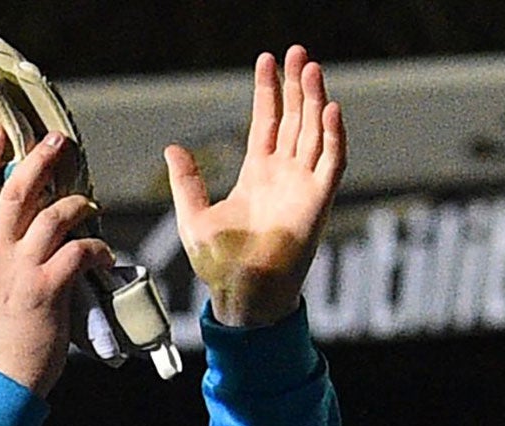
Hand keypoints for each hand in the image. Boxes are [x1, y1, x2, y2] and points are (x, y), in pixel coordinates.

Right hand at [0, 124, 112, 395]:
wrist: (1, 376)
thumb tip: (22, 225)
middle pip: (16, 191)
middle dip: (39, 161)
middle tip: (58, 142)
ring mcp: (20, 270)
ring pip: (53, 216)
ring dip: (78, 204)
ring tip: (90, 205)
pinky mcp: (46, 289)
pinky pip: (79, 251)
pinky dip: (97, 248)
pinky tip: (105, 255)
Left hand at [167, 45, 345, 326]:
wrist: (242, 294)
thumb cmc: (219, 265)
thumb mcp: (193, 217)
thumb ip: (187, 181)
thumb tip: (172, 149)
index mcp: (257, 175)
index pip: (266, 122)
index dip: (267, 91)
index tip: (267, 61)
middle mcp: (283, 176)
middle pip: (294, 119)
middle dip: (296, 85)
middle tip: (297, 52)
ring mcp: (302, 187)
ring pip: (314, 133)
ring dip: (314, 100)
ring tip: (310, 68)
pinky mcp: (317, 202)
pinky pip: (331, 163)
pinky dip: (333, 136)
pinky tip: (329, 110)